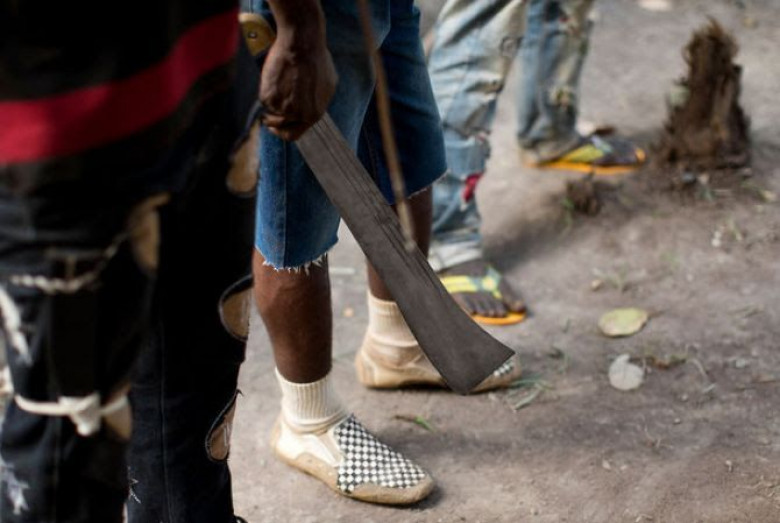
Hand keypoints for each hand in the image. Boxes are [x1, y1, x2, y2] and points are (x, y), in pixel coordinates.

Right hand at [260, 26, 336, 140]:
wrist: (302, 45)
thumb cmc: (316, 60)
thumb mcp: (327, 85)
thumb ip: (318, 101)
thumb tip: (312, 105)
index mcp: (314, 115)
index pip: (295, 134)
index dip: (285, 131)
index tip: (278, 127)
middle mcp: (298, 115)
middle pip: (280, 130)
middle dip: (273, 126)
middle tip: (267, 119)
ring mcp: (282, 108)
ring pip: (270, 111)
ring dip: (271, 102)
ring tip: (274, 86)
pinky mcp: (268, 98)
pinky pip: (264, 98)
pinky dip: (266, 89)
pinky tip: (274, 75)